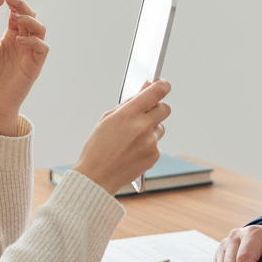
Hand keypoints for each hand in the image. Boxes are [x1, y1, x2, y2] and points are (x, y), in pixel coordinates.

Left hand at [0, 0, 48, 134]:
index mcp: (11, 38)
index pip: (17, 15)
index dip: (13, 2)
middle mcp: (23, 43)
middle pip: (30, 17)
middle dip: (21, 5)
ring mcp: (30, 54)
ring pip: (39, 29)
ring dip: (29, 20)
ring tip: (15, 17)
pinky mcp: (35, 66)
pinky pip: (42, 48)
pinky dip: (33, 41)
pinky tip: (18, 39)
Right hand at [72, 79, 170, 195]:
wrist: (96, 177)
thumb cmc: (98, 146)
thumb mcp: (108, 118)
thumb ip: (130, 101)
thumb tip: (146, 86)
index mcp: (128, 113)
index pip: (156, 92)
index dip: (163, 85)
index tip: (163, 84)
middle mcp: (142, 126)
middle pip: (165, 108)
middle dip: (157, 108)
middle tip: (146, 114)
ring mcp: (150, 142)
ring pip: (160, 127)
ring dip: (151, 129)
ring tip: (131, 139)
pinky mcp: (154, 155)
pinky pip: (157, 144)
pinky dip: (148, 145)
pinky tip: (133, 151)